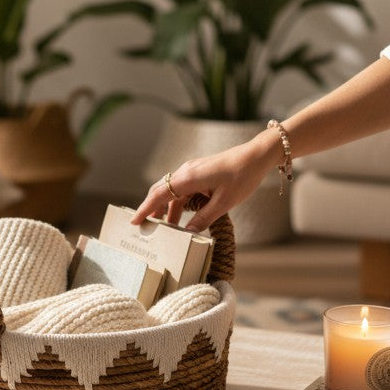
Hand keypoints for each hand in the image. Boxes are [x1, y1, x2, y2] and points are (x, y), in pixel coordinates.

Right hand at [131, 134, 275, 232]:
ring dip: (167, 209)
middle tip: (144, 227)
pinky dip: (177, 203)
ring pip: (172, 192)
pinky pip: (182, 189)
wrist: (256, 156)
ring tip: (165, 229)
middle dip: (151, 209)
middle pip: (160, 191)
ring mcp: (192, 171)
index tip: (133, 221)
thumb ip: (204, 219)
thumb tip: (188, 233)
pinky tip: (181, 217)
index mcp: (188, 178)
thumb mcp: (224, 203)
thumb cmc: (242, 177)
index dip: (145, 209)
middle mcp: (186, 172)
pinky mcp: (199, 172)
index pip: (159, 195)